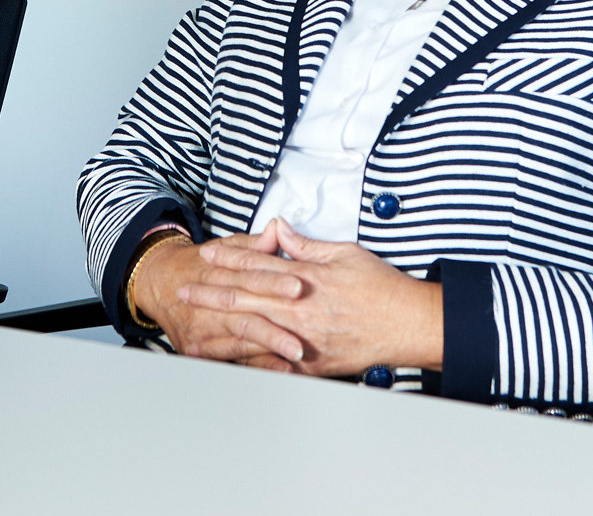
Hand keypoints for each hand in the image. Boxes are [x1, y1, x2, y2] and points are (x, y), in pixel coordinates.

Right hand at [131, 226, 305, 370]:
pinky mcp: (199, 348)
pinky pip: (231, 358)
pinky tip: (278, 369)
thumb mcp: (223, 247)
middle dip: (275, 327)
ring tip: (295, 355)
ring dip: (268, 348)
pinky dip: (255, 365)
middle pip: (246, 315)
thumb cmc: (197, 265)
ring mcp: (204, 329)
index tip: (298, 285)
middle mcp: (210, 304)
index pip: (250, 277)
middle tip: (301, 336)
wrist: (156, 281)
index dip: (274, 281)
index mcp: (219, 274)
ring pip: (239, 339)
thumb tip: (277, 230)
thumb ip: (253, 244)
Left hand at [179, 218, 443, 376]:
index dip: (229, 259)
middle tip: (183, 292)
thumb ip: (306, 244)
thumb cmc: (381, 287)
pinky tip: (230, 363)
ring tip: (195, 332)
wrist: (410, 324)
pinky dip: (251, 362)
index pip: (258, 265)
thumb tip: (277, 229)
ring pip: (254, 333)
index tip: (206, 255)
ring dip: (222, 331)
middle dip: (211, 295)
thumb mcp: (344, 253)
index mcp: (306, 279)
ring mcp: (304, 339)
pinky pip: (275, 363)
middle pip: (246, 299)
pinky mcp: (313, 364)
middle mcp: (300, 309)